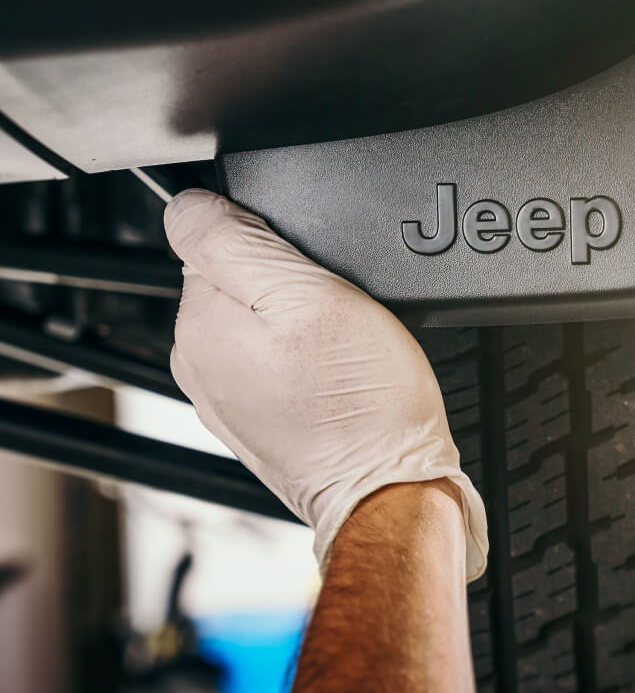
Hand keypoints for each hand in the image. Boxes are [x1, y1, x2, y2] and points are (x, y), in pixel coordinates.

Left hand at [164, 189, 487, 579]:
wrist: (387, 487)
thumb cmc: (363, 402)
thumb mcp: (314, 293)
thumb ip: (238, 240)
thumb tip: (190, 205)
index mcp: (200, 322)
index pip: (217, 236)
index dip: (273, 242)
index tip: (314, 278)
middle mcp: (197, 360)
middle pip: (237, 279)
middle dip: (287, 285)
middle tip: (334, 317)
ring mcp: (222, 395)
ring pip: (258, 321)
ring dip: (297, 323)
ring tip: (339, 351)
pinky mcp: (253, 418)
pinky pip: (272, 362)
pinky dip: (303, 360)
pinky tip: (333, 377)